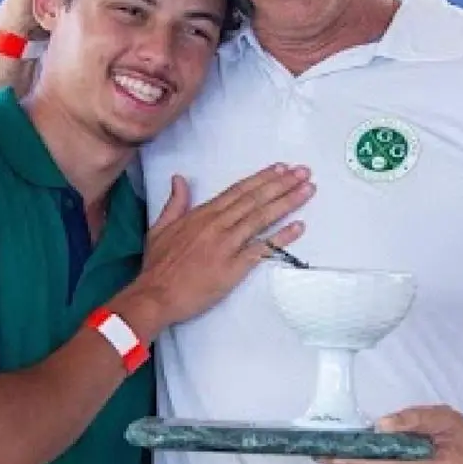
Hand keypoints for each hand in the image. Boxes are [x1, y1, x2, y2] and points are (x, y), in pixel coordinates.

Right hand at [118, 165, 314, 334]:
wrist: (155, 295)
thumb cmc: (157, 266)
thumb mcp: (159, 227)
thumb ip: (175, 203)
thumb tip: (179, 179)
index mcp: (202, 214)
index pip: (238, 190)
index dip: (262, 178)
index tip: (281, 168)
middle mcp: (217, 225)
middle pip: (255, 199)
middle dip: (282, 184)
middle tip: (303, 172)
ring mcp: (226, 245)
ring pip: (261, 218)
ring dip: (287, 202)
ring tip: (307, 190)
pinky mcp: (233, 268)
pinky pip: (262, 249)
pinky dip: (282, 237)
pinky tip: (299, 226)